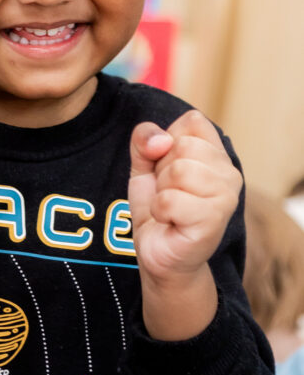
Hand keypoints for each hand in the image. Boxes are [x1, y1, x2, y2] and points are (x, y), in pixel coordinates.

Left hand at [128, 109, 242, 281]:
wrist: (159, 253)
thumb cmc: (159, 207)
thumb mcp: (144, 165)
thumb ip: (145, 139)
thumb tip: (160, 140)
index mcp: (217, 154)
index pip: (192, 121)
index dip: (167, 141)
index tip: (167, 167)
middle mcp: (229, 173)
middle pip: (181, 145)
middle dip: (161, 170)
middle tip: (168, 193)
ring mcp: (226, 197)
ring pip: (177, 171)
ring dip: (161, 192)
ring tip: (170, 208)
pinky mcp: (213, 220)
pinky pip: (169, 200)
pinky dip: (159, 211)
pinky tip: (170, 222)